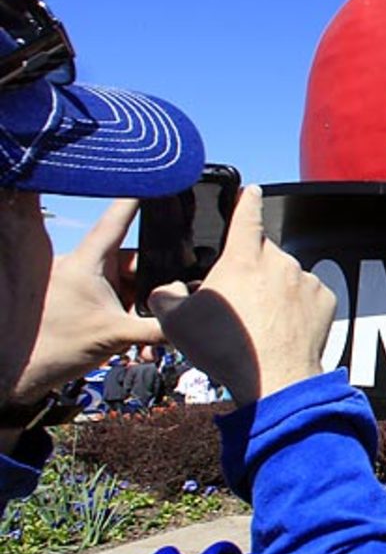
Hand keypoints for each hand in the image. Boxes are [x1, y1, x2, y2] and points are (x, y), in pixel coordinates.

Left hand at [8, 197, 164, 405]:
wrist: (28, 373)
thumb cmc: (60, 347)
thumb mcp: (117, 336)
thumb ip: (158, 327)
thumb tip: (189, 322)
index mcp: (88, 262)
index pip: (117, 220)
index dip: (137, 198)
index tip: (154, 180)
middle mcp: (85, 267)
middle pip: (134, 261)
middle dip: (154, 282)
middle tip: (174, 299)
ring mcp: (84, 283)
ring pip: (127, 283)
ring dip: (143, 304)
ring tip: (151, 330)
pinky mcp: (84, 299)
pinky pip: (116, 297)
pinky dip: (131, 314)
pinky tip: (140, 339)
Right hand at [149, 185, 334, 405]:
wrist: (275, 379)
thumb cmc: (226, 350)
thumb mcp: (177, 324)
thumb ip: (166, 298)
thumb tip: (166, 291)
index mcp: (242, 259)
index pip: (246, 216)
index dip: (247, 201)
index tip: (251, 191)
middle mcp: (278, 262)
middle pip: (265, 253)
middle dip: (254, 268)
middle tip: (241, 298)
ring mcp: (305, 280)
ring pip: (288, 275)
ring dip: (276, 289)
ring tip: (262, 320)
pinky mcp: (324, 299)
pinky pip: (309, 295)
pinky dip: (298, 306)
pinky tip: (285, 327)